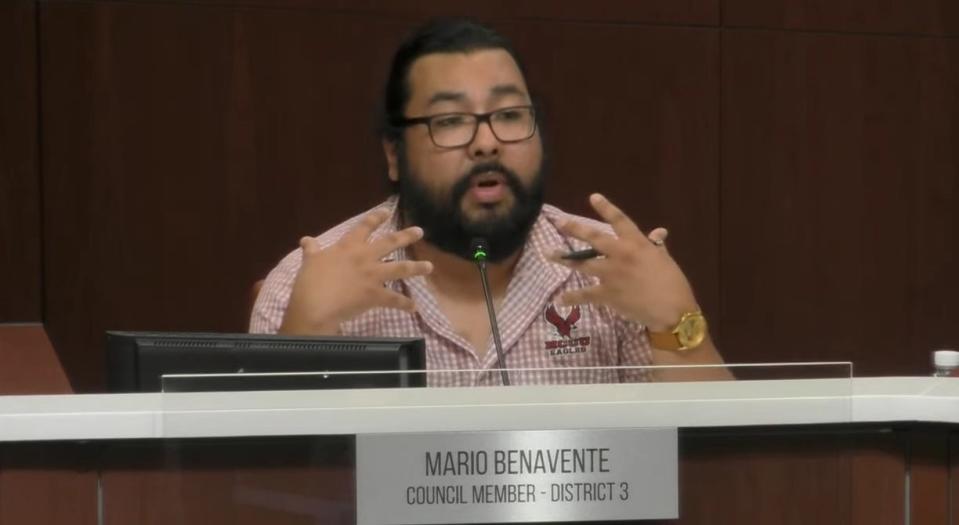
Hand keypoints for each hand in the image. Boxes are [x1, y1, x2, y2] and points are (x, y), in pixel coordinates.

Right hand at [279, 209, 432, 334]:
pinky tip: (414, 307)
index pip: (365, 226)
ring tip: (429, 266)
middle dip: (406, 236)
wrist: (315, 305)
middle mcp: (365, 257)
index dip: (376, 218)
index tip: (387, 211)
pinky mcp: (376, 295)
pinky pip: (394, 300)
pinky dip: (405, 304)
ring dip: (416, 268)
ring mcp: (373, 275)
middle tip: (419, 231)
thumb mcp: (310, 262)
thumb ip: (312, 250)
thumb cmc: (309, 282)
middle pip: (390, 243)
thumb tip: (306, 240)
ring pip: (400, 268)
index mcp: (348, 246)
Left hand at [551, 193, 698, 330]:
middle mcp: (620, 254)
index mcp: (637, 243)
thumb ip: (657, 245)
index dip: (606, 208)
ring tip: (549, 253)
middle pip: (593, 238)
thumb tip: (658, 232)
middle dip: (574, 229)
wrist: (672, 310)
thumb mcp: (665, 260)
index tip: (593, 197)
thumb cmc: (673, 284)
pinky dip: (572, 298)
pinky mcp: (606, 294)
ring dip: (564, 259)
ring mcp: (611, 274)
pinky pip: (585, 295)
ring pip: (582, 263)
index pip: (620, 220)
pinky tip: (560, 300)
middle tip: (560, 222)